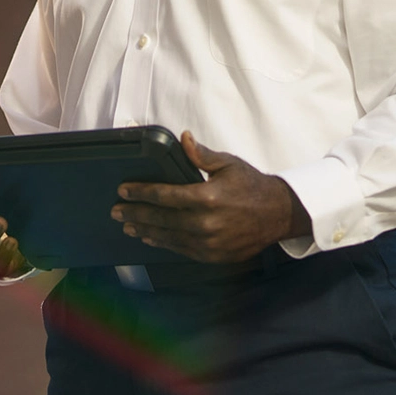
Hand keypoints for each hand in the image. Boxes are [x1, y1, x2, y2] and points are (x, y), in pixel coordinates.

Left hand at [112, 131, 312, 263]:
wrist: (278, 214)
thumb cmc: (252, 186)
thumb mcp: (228, 164)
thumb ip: (201, 155)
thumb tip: (183, 138)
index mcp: (207, 197)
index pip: (164, 196)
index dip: (140, 193)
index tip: (123, 191)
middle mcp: (206, 223)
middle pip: (160, 219)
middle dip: (135, 214)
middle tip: (116, 211)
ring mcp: (209, 243)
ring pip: (168, 238)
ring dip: (145, 231)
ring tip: (128, 226)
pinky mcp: (213, 256)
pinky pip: (181, 250)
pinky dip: (164, 243)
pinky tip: (151, 238)